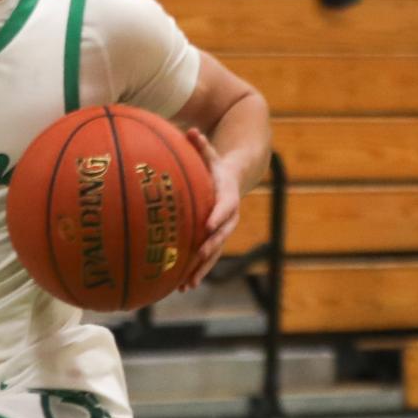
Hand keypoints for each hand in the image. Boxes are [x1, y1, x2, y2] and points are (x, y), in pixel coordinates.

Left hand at [176, 127, 241, 290]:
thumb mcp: (211, 155)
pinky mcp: (214, 241)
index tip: (207, 226)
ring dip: (201, 269)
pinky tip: (182, 287)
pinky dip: (196, 272)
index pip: (225, 208)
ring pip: (214, 253)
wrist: (234, 181)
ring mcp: (222, 232)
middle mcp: (228, 218)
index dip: (217, 216)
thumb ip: (202, 145)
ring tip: (187, 284)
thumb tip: (191, 131)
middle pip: (221, 236)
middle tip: (198, 257)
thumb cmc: (216, 167)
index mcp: (228, 197)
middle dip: (210, 248)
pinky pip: (206, 259)